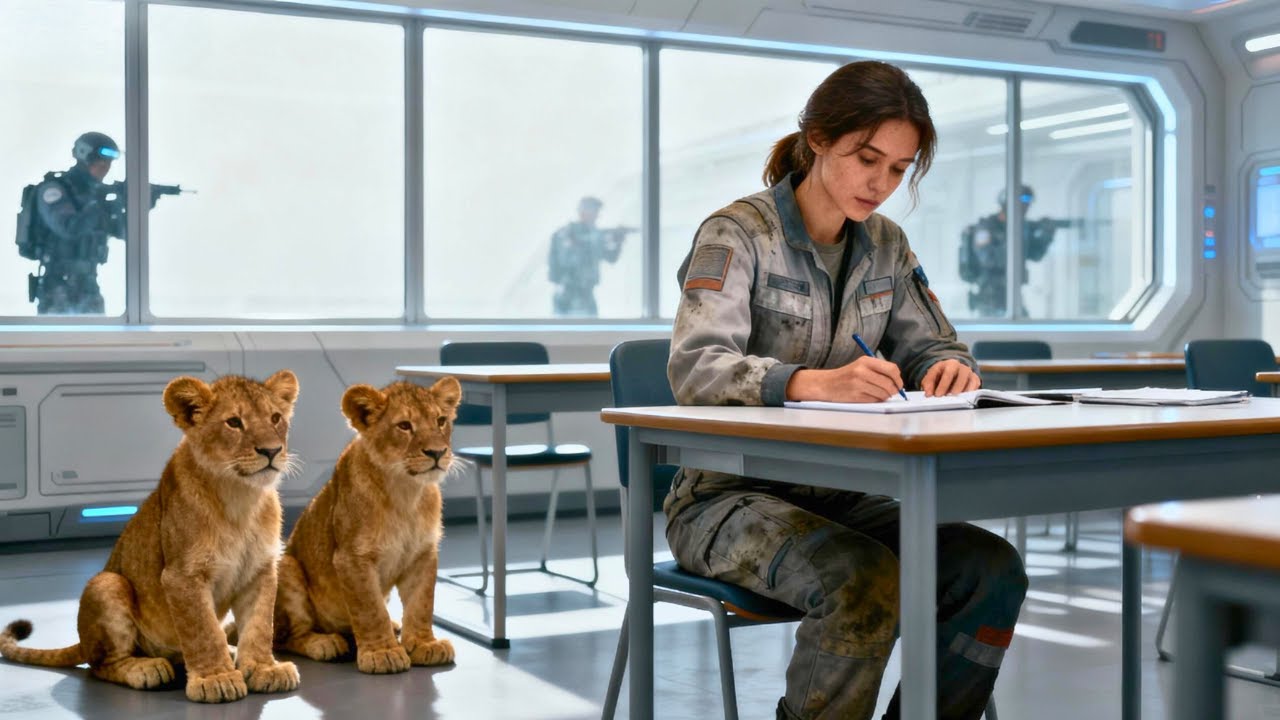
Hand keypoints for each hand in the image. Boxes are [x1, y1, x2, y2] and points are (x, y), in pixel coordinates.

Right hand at [786, 356, 903, 402]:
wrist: (826, 384)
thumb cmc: (847, 376)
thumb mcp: (861, 366)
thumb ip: (878, 370)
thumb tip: (898, 381)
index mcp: (865, 361)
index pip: (891, 369)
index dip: (898, 378)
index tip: (899, 384)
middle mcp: (862, 371)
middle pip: (889, 383)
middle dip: (894, 390)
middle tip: (893, 392)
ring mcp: (858, 384)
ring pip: (883, 393)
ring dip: (885, 396)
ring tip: (879, 394)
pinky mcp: (855, 396)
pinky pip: (874, 400)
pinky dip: (876, 400)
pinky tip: (870, 397)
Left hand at [921, 359, 980, 396]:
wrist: (950, 371)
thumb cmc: (940, 375)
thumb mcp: (931, 377)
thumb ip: (928, 384)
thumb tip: (928, 394)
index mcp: (950, 364)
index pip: (948, 374)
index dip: (943, 385)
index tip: (938, 395)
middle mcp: (962, 367)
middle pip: (962, 377)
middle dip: (956, 388)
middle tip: (949, 397)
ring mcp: (970, 373)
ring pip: (971, 381)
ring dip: (965, 391)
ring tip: (958, 400)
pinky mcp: (975, 380)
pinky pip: (976, 386)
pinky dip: (971, 393)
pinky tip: (965, 399)